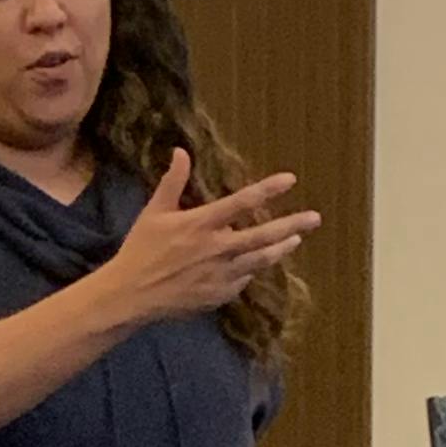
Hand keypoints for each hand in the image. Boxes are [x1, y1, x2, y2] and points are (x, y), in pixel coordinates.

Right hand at [99, 148, 317, 329]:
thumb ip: (172, 182)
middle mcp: (217, 249)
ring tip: (296, 240)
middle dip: (292, 225)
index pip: (242, 202)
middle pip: (264, 235)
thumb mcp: (154, 212)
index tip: (290, 180)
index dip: (268, 189)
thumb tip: (181, 151)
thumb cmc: (140, 250)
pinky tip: (255, 265)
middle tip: (315, 218)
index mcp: (201, 224)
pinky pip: (243, 281)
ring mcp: (220, 275)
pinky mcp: (219, 295)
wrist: (131, 295)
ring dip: (280, 249)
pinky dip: (250, 270)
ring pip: (260, 260)